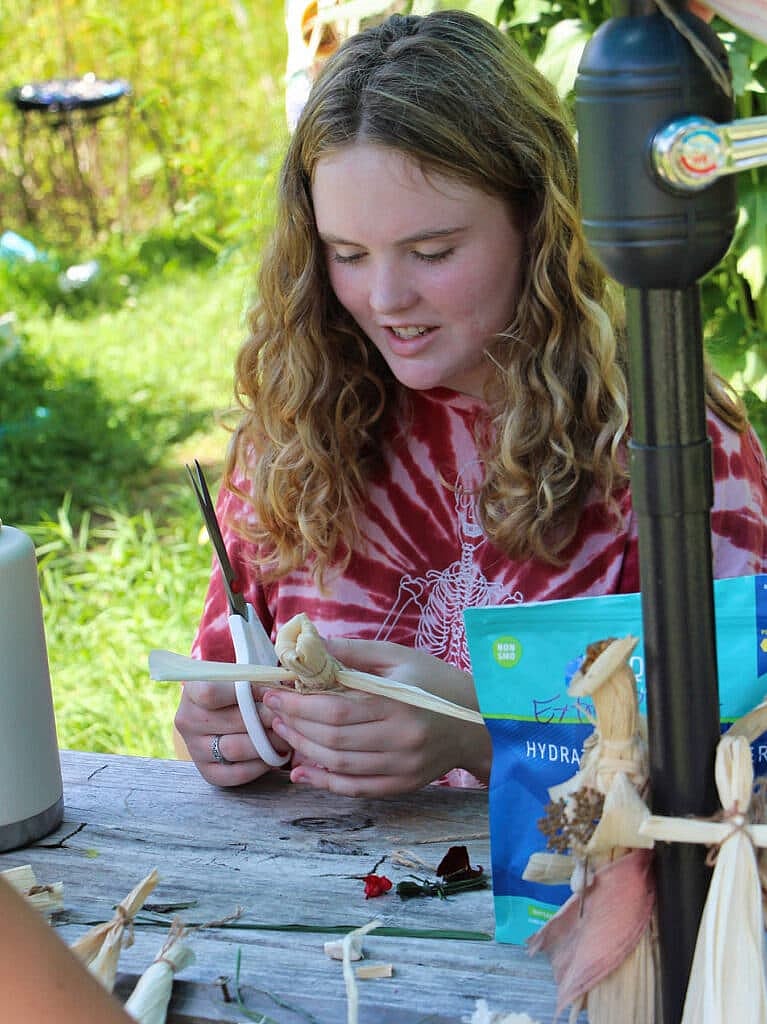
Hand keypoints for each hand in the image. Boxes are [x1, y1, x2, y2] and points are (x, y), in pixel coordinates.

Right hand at [174, 680, 291, 785]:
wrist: (217, 710)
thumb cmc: (235, 688)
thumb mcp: (241, 676)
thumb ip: (259, 681)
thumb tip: (287, 692)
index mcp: (193, 691)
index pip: (212, 693)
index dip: (247, 693)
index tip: (269, 694)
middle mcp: (188, 720)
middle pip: (233, 722)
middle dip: (268, 720)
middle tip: (290, 719)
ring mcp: (194, 748)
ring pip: (235, 749)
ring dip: (267, 744)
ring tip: (286, 737)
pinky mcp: (207, 771)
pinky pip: (236, 774)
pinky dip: (260, 766)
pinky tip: (273, 755)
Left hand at [261, 638, 491, 796]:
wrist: (480, 721)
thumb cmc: (436, 682)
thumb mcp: (399, 657)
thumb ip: (353, 652)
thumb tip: (309, 646)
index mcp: (400, 704)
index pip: (337, 709)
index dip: (299, 703)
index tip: (274, 692)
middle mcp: (401, 741)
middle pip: (334, 739)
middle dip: (296, 724)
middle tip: (272, 711)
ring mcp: (403, 768)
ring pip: (340, 765)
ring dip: (304, 750)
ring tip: (284, 732)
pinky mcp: (403, 785)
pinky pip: (356, 789)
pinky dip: (325, 782)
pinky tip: (302, 771)